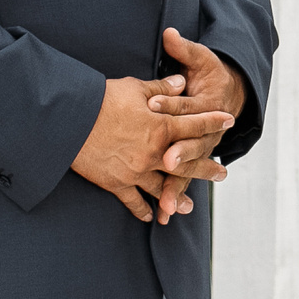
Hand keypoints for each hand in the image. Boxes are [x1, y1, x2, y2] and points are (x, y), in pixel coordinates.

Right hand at [71, 73, 234, 223]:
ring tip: (191, 207)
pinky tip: (152, 215)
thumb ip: (162, 88)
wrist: (69, 121)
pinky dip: (144, 209)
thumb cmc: (101, 100)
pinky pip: (134, 201)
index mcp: (161, 127)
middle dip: (206, 169)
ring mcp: (136, 171)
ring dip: (178, 197)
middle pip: (186, 164)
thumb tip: (182, 82)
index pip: (195, 124)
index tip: (229, 121)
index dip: (213, 121)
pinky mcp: (116, 183)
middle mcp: (154, 153)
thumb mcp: (134, 88)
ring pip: (164, 188)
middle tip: (222, 175)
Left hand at [146, 28, 248, 214]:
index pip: (186, 103)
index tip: (152, 102)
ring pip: (189, 170)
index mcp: (207, 104)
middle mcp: (206, 131)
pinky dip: (174, 197)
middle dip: (180, 154)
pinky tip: (162, 215)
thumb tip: (170, 33)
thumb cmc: (212, 76)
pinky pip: (183, 181)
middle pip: (191, 143)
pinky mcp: (194, 160)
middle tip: (167, 161)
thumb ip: (184, 49)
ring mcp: (201, 149)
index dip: (170, 101)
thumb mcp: (202, 59)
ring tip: (167, 206)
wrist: (233, 98)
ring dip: (177, 187)